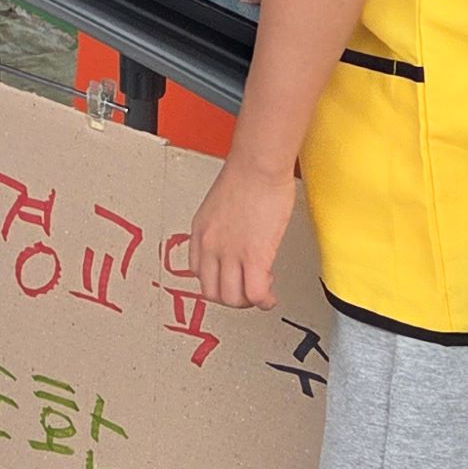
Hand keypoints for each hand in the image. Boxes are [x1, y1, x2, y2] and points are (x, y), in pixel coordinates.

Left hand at [187, 160, 295, 308]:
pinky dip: (264, 301)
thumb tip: (234, 239)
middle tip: (247, 291)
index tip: (232, 277)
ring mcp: (230, 253)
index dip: (218, 280)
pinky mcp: (254, 256)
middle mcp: (210, 246)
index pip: (198, 273)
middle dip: (231, 298)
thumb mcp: (219, 205)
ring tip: (261, 293)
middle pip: (211, 292)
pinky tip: (270, 296)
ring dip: (248, 302)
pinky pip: (255, 294)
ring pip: (231, 299)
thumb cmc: (246, 176)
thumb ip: (222, 227)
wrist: (258, 166)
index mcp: (200, 233)